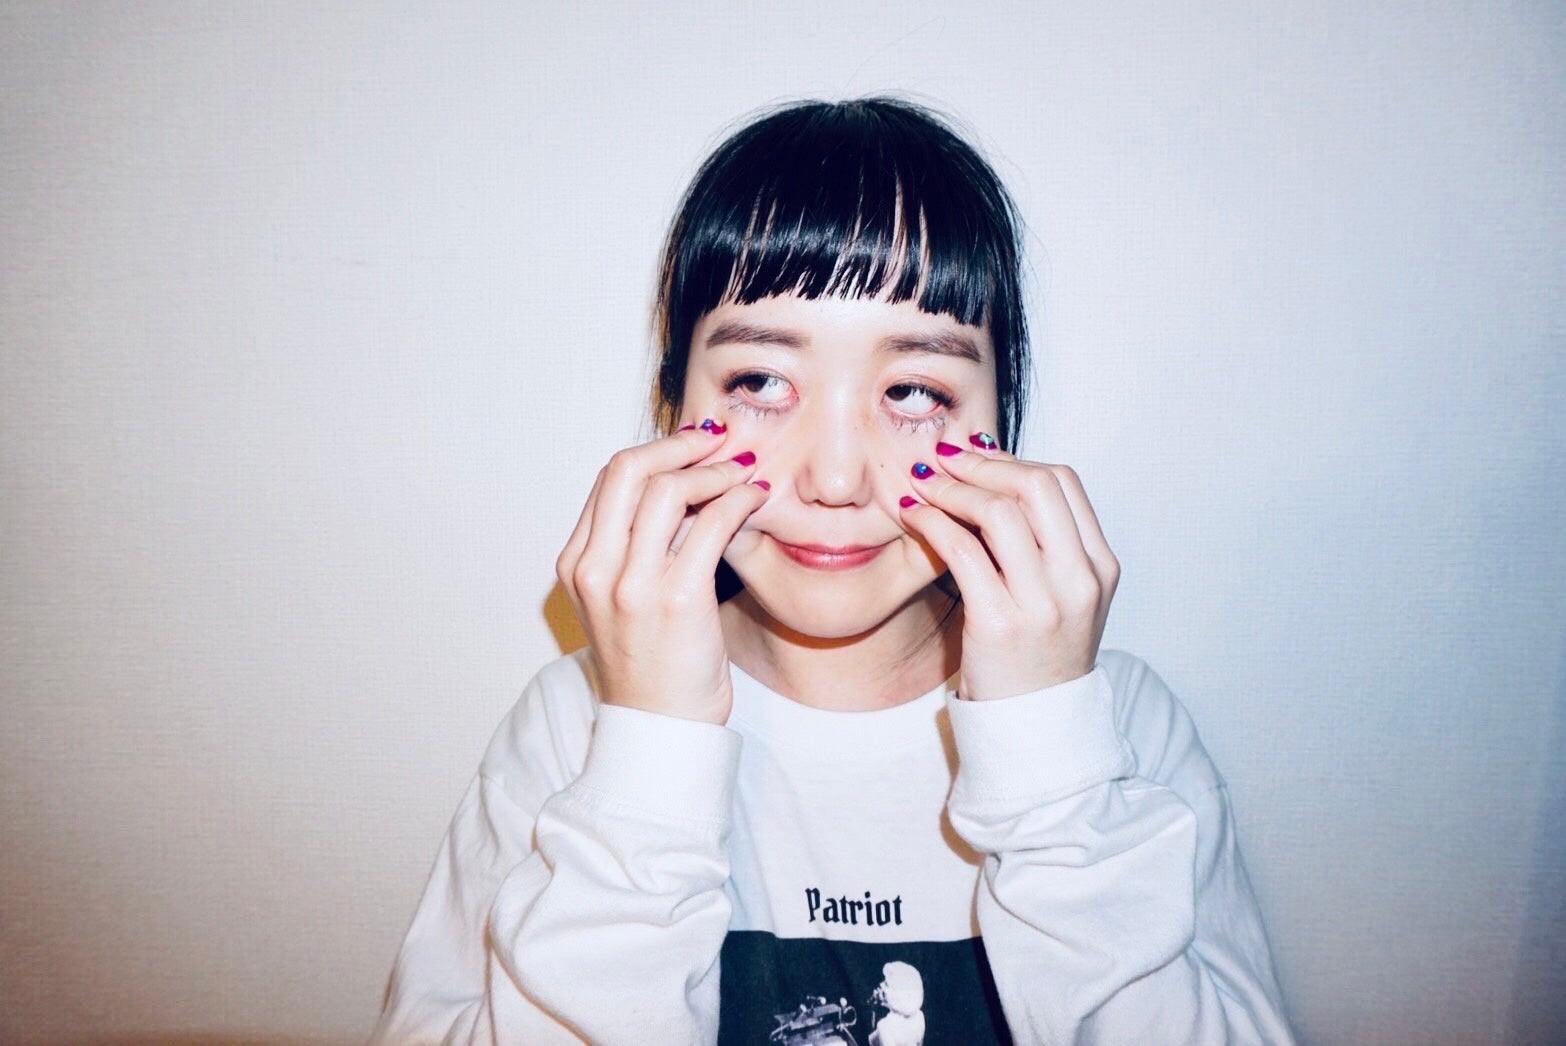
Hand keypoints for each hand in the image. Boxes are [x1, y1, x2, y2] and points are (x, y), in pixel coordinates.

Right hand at [555, 420, 767, 723]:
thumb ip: (643, 543)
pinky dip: (737, 499)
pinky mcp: (676, 600)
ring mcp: (632, 585)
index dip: (656, 452)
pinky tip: (755, 499)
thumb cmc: (652, 664)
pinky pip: (710, 524)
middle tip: (717, 443)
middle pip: (629, 470)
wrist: (660, 729)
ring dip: (714, 470)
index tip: (693, 446)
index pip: (610, 480)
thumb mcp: (626, 597)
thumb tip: (687, 487)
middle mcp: (595, 569)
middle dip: (679, 446)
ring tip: (743, 471)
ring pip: (668, 489)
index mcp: (576, 564)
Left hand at [897, 437, 1119, 700]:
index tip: (972, 455)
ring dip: (951, 488)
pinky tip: (912, 515)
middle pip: (1034, 485)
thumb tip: (992, 475)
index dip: (1011, 459)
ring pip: (997, 512)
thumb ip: (1041, 543)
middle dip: (981, 463)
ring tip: (921, 484)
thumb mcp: (1060, 596)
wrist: (1035, 731)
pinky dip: (932, 521)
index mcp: (1099, 567)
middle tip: (942, 458)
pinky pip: (961, 549)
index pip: (1061, 483)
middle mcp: (1079, 580)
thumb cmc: (1036, 658)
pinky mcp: (1000, 623)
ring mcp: (1043, 603)